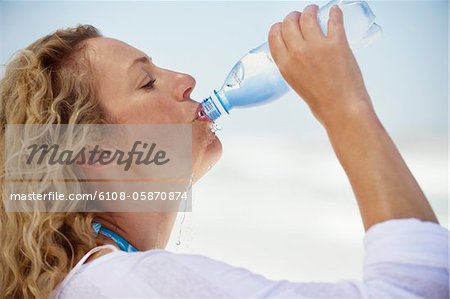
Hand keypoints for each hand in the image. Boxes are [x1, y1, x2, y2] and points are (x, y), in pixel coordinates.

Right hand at [268, 5, 372, 127]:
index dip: (278, 27)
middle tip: (300, 16)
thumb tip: (296, 54)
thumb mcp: (296, 83)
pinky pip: (334, 19)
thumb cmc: (321, 101)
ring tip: (315, 10)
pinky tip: (335, 10)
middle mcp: (298, 52)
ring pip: (308, 16)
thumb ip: (293, 66)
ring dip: (311, 10)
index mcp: (285, 64)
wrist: (341, 108)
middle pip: (289, 22)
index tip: (283, 26)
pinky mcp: (337, 43)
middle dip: (293, 16)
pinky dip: (334, 12)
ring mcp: (317, 46)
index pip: (274, 35)